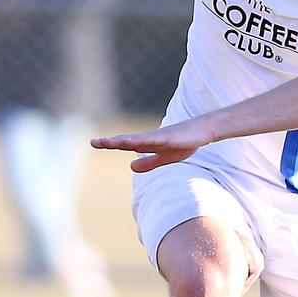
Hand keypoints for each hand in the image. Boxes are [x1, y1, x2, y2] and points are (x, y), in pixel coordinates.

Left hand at [91, 117, 216, 172]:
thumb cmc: (184, 142)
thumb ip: (149, 162)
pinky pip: (156, 139)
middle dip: (112, 141)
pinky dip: (145, 140)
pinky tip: (136, 142)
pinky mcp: (171, 137)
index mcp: (148, 143)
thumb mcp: (164, 157)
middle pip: (128, 140)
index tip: (94, 142)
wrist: (203, 131)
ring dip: (124, 140)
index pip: (126, 143)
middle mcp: (151, 137)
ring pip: (139, 139)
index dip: (111, 143)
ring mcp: (160, 136)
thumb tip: (131, 166)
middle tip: (94, 142)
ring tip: (109, 142)